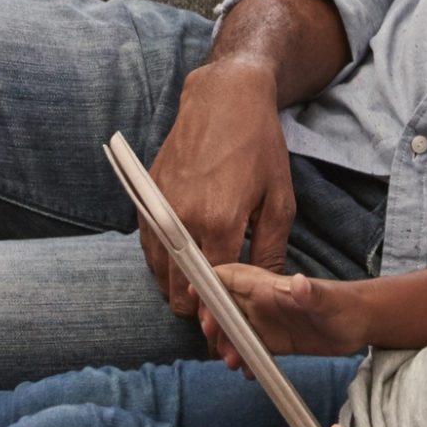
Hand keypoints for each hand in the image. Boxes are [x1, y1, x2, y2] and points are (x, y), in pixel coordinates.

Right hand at [142, 57, 294, 315]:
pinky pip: (148, 246)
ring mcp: (159, 207)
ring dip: (176, 287)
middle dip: (196, 308)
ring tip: (200, 287)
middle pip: (179, 290)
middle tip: (216, 311)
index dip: (221, 315)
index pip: (214, 289)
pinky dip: (162, 261)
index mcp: (219, 222)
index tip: (228, 329)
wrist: (224, 97)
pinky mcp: (147, 196)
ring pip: (159, 272)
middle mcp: (182, 219)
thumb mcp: (280, 199)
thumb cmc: (259, 145)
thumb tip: (264, 288)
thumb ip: (271, 250)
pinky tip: (183, 259)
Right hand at [200, 265, 365, 365]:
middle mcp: (262, 302)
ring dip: (226, 344)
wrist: (361, 323)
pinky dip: (245, 360)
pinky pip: (250, 349)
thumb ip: (311, 293)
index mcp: (268, 285)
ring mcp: (266, 322)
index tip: (195, 299)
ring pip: (233, 329)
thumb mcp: (328, 301)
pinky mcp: (274, 341)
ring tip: (234, 363)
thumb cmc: (345, 305)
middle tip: (217, 342)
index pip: (228, 277)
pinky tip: (251, 374)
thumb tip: (298, 283)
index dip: (208, 284)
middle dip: (212, 321)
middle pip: (223, 305)